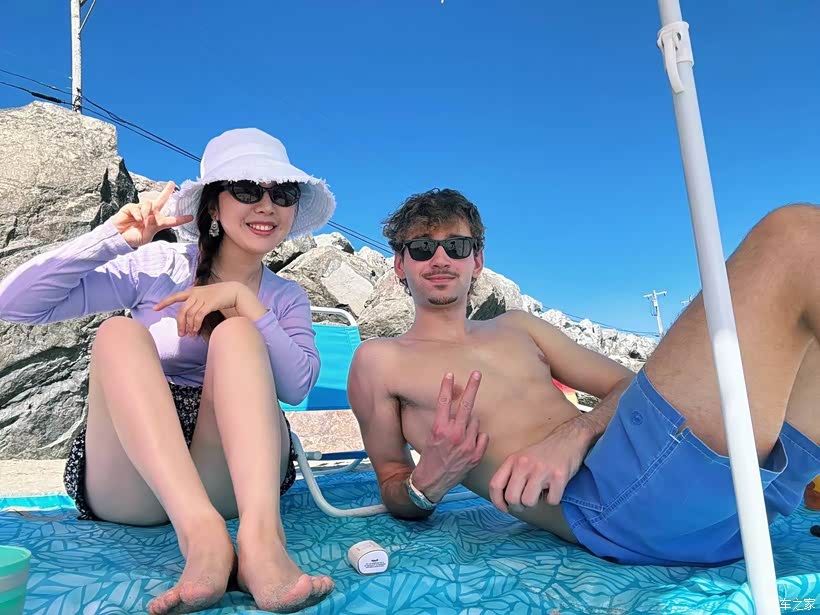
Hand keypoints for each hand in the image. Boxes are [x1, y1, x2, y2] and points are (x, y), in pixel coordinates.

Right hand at [110, 182, 192, 247]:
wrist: (118, 238)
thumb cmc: (133, 238)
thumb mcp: (146, 236)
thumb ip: (151, 227)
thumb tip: (152, 216)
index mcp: (157, 223)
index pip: (171, 221)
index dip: (180, 219)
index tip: (191, 217)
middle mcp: (151, 215)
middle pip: (161, 201)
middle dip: (166, 192)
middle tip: (172, 184)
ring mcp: (141, 210)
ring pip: (149, 204)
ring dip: (147, 211)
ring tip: (143, 220)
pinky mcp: (131, 208)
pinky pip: (137, 207)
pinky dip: (138, 214)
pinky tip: (136, 219)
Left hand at [154, 282, 243, 336]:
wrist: (234, 291)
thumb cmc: (220, 296)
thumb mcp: (206, 295)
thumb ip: (196, 302)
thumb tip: (189, 315)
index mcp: (192, 291)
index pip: (175, 296)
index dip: (164, 302)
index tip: (154, 308)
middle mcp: (195, 293)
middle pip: (182, 310)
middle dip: (180, 323)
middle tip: (180, 334)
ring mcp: (202, 298)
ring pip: (189, 315)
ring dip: (189, 327)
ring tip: (190, 335)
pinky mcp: (209, 303)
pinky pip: (198, 316)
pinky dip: (195, 325)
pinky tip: (195, 330)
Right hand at [412, 371, 488, 501]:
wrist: (432, 483)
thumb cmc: (430, 458)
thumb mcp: (431, 437)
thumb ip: (443, 422)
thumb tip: (454, 406)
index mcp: (439, 429)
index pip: (443, 402)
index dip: (445, 387)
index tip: (449, 374)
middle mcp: (453, 435)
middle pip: (466, 405)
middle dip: (472, 387)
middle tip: (477, 373)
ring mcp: (467, 445)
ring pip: (475, 421)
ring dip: (470, 423)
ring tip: (460, 436)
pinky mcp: (476, 455)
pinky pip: (483, 436)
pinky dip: (478, 437)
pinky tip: (469, 444)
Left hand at [489, 416, 592, 511]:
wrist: (568, 440)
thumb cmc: (543, 454)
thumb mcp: (521, 459)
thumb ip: (511, 475)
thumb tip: (504, 501)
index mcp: (512, 460)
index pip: (495, 485)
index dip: (497, 501)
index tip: (505, 508)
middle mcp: (524, 464)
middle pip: (512, 498)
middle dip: (519, 506)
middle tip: (526, 501)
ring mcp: (541, 470)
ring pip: (529, 502)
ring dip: (536, 503)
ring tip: (541, 492)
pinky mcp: (559, 476)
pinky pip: (551, 501)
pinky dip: (553, 499)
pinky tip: (554, 488)